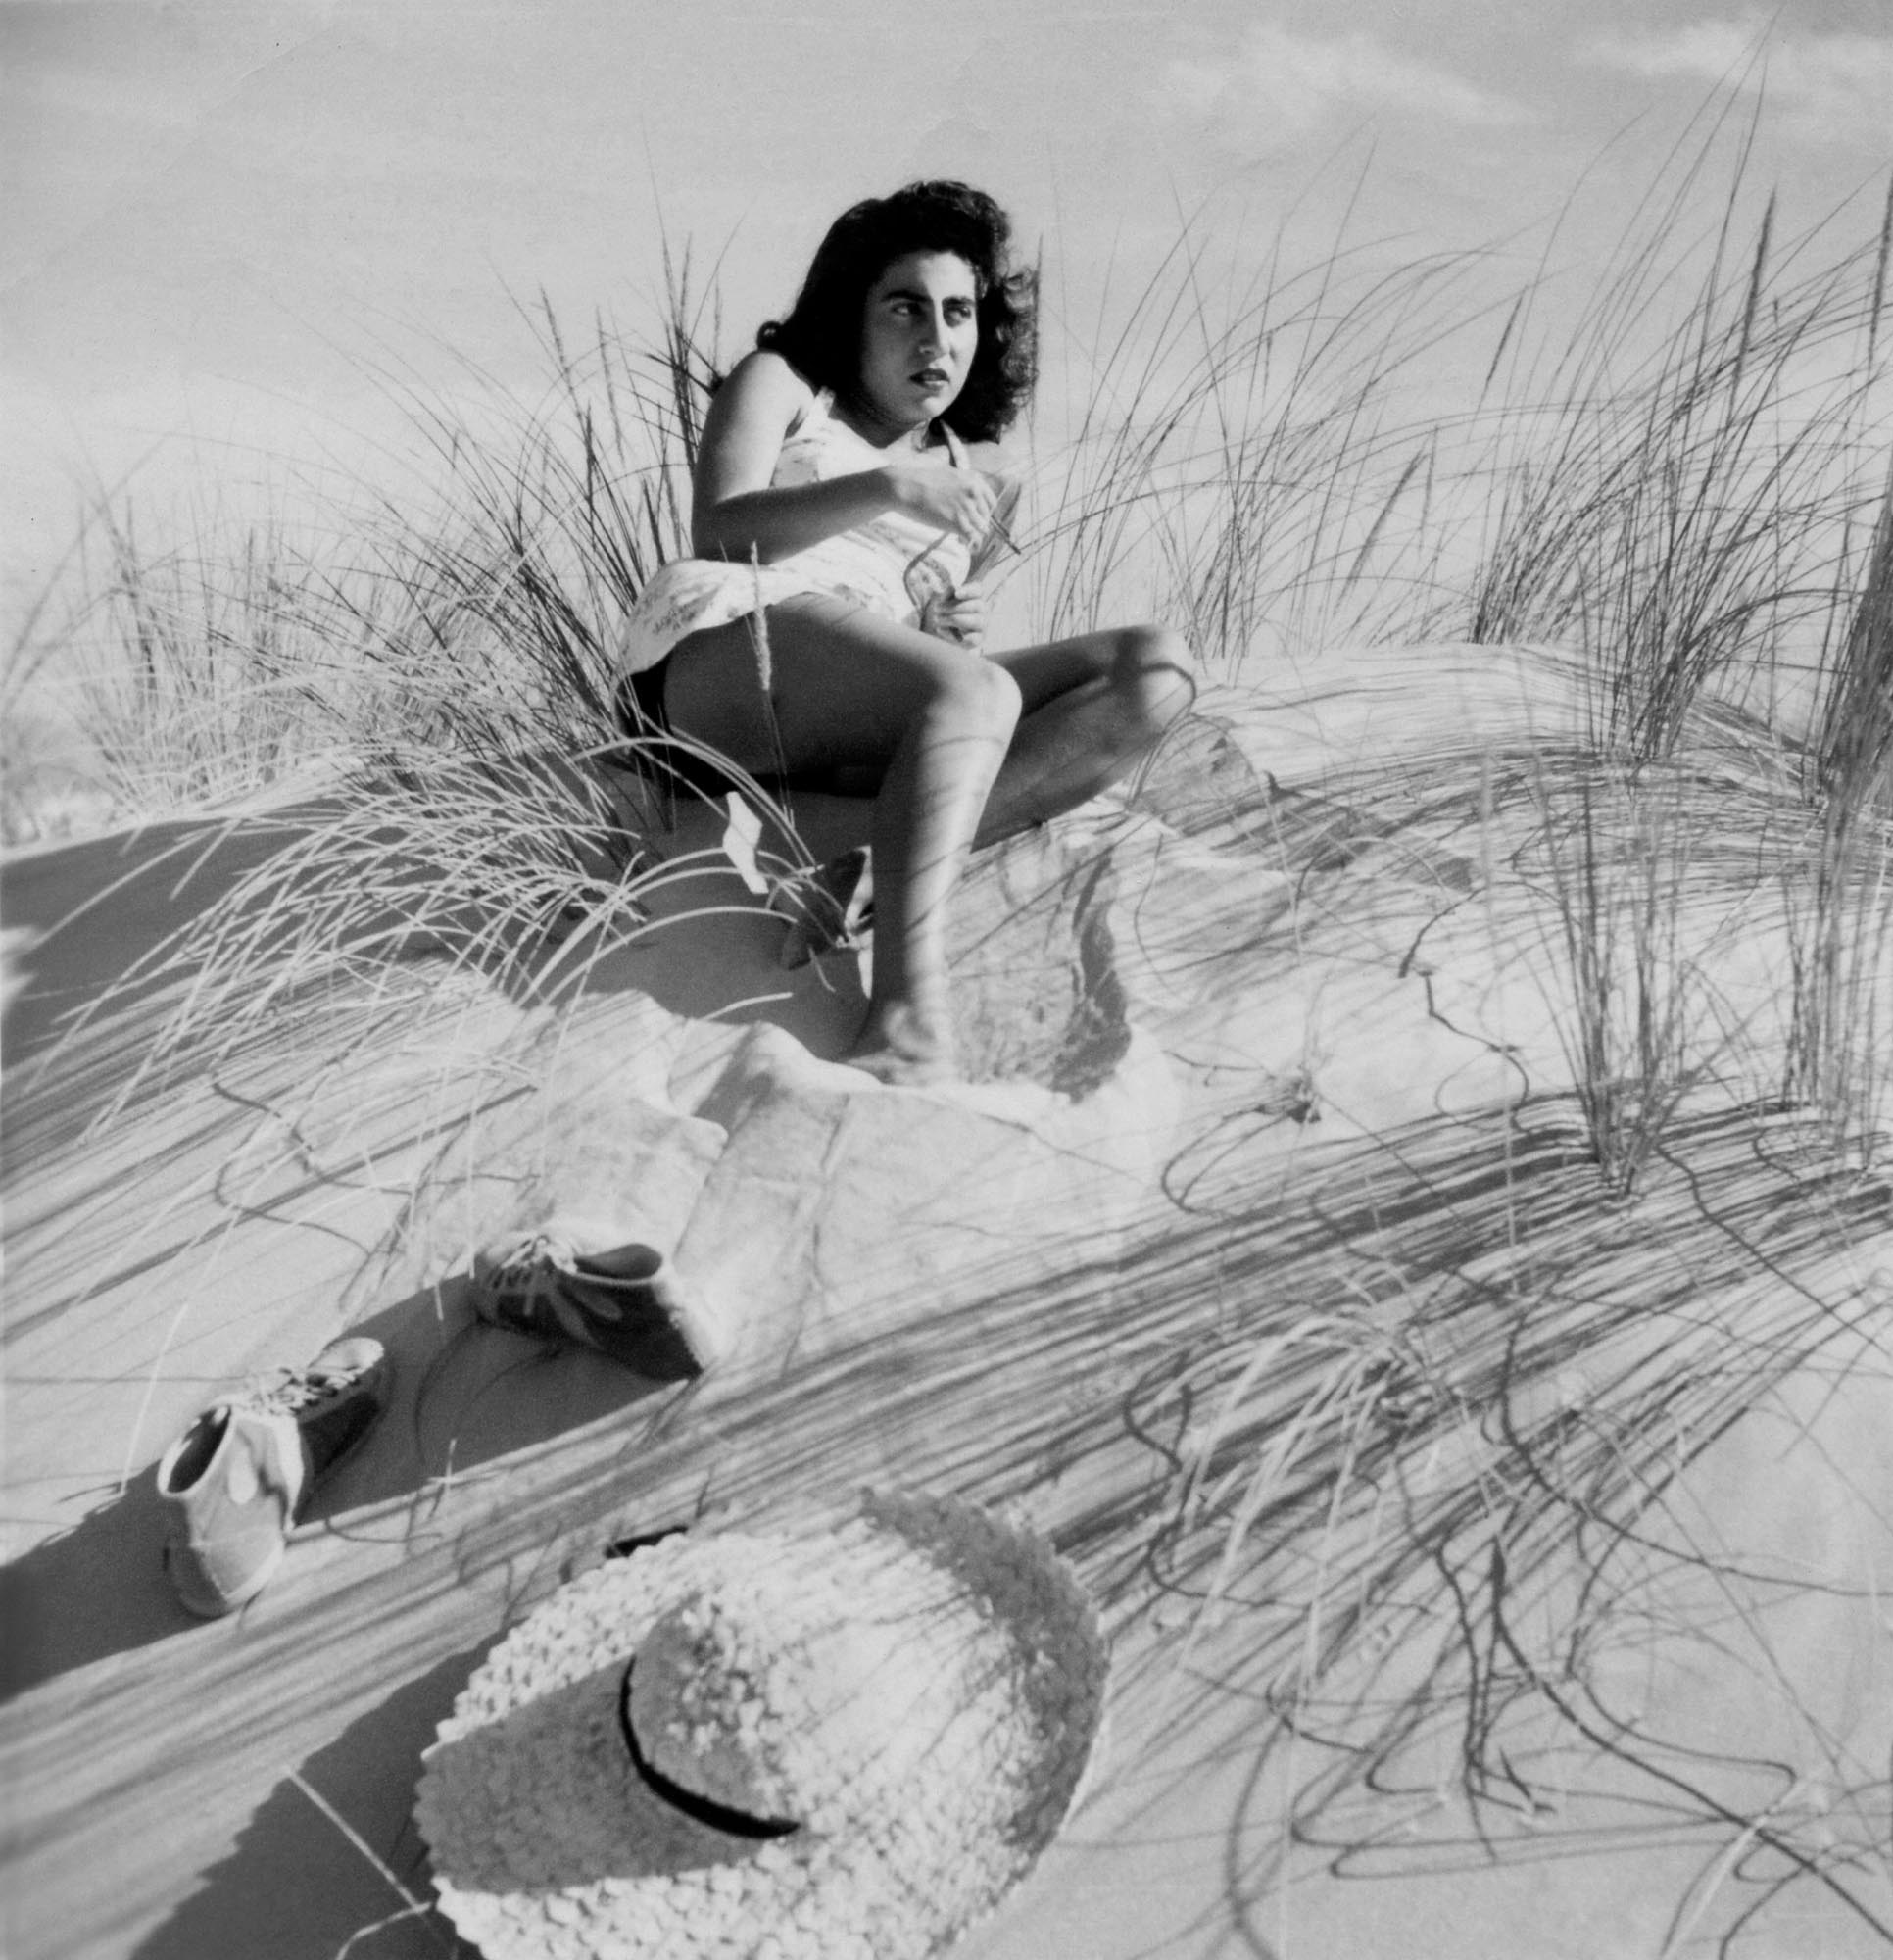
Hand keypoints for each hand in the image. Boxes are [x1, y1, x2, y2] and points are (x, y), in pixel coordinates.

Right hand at [881, 457, 996, 541]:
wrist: (905, 486)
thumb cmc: (919, 478)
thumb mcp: (946, 472)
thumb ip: (960, 482)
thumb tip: (962, 491)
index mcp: (973, 480)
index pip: (991, 502)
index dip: (985, 513)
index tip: (977, 519)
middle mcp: (973, 493)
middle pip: (986, 517)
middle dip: (978, 525)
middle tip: (967, 531)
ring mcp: (967, 508)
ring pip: (982, 529)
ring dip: (974, 536)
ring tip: (964, 540)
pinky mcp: (957, 522)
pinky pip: (973, 538)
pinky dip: (972, 544)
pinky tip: (965, 546)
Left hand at [921, 580, 987, 650]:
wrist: (948, 630)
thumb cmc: (947, 611)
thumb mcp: (945, 600)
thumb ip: (948, 593)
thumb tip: (953, 589)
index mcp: (976, 595)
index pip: (978, 590)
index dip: (969, 591)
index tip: (957, 593)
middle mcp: (982, 609)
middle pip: (976, 605)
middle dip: (953, 607)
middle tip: (936, 608)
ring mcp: (982, 625)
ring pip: (975, 620)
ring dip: (952, 619)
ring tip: (937, 619)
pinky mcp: (977, 639)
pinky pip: (970, 638)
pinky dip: (952, 634)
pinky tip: (941, 629)